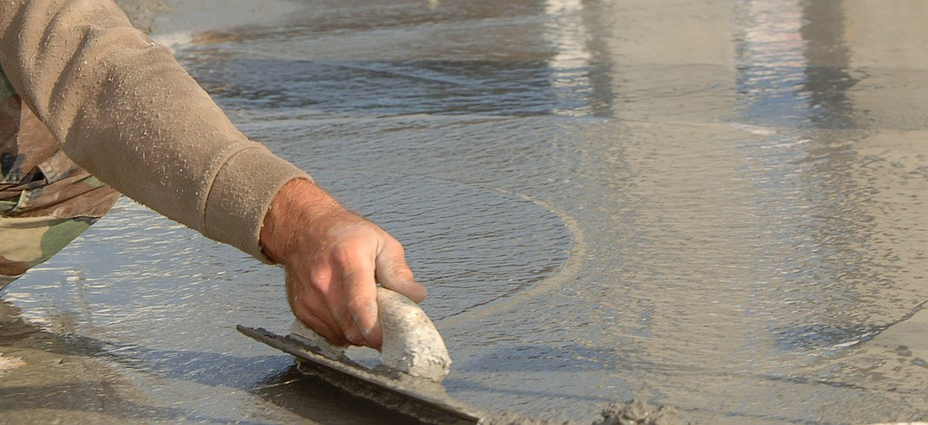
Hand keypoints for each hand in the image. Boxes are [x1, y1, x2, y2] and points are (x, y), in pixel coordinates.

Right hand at [260, 179, 425, 348]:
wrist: (304, 230)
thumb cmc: (346, 234)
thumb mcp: (381, 242)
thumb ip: (399, 272)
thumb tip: (415, 297)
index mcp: (347, 259)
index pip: (359, 302)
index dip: (373, 327)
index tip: (386, 340)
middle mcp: (324, 280)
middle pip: (351, 326)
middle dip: (373, 334)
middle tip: (385, 325)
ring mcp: (310, 297)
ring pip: (342, 335)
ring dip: (359, 333)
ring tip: (365, 312)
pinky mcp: (301, 310)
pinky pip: (329, 335)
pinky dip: (344, 331)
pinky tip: (348, 313)